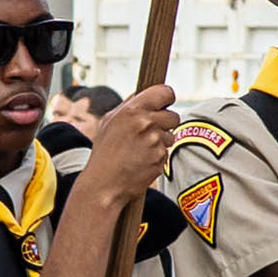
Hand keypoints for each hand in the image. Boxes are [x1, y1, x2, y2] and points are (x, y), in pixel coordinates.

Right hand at [77, 83, 180, 211]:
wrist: (104, 184)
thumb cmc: (104, 152)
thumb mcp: (109, 122)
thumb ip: (128, 106)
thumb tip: (145, 95)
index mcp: (132, 110)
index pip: (165, 92)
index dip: (166, 98)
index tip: (163, 104)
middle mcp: (145, 123)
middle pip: (173, 115)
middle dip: (165, 123)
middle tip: (150, 131)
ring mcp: (154, 142)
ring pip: (171, 135)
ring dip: (161, 141)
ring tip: (141, 149)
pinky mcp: (160, 158)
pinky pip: (166, 152)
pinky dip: (158, 156)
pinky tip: (142, 161)